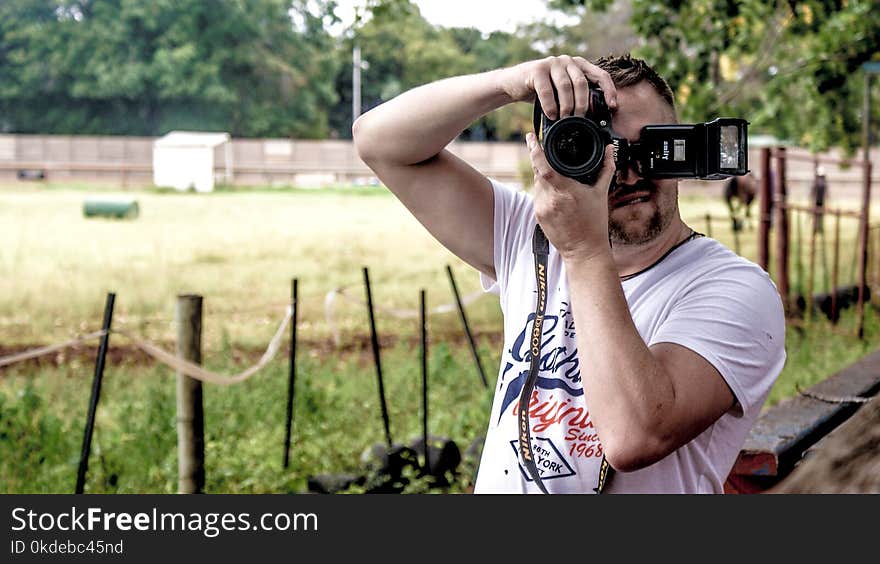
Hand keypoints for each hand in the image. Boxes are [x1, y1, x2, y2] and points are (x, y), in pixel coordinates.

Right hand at [497, 55, 617, 118]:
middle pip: (582, 83)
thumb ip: (576, 96)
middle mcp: (567, 61)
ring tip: (564, 119)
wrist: (513, 84)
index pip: (600, 75)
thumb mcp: (562, 92)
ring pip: (565, 86)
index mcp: (579, 65)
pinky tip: (551, 116)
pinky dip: (550, 105)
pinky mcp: (537, 70)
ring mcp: (552, 63)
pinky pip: (547, 90)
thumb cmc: (540, 91)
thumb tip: (594, 118)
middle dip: (582, 104)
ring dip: (566, 106)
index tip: (613, 107)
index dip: (609, 91)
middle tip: (579, 119)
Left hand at [526, 132, 615, 261]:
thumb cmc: (594, 223)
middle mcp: (550, 199)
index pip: (543, 166)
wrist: (584, 250)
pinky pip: (537, 195)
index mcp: (565, 190)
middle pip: (538, 171)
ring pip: (536, 183)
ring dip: (542, 176)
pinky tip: (554, 190)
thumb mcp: (601, 194)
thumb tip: (610, 150)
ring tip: (555, 172)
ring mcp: (542, 208)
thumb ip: (606, 168)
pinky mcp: (538, 215)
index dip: (535, 150)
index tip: (531, 137)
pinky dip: (544, 189)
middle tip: (543, 148)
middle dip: (540, 160)